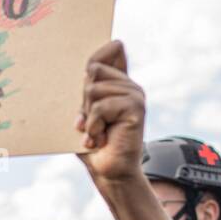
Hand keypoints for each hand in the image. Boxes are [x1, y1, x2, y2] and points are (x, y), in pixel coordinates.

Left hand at [75, 40, 145, 185]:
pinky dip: (94, 126)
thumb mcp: (85, 111)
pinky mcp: (136, 107)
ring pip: (93, 89)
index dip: (102, 47)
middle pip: (93, 70)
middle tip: (92, 121)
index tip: (98, 50)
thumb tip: (89, 65)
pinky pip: (101, 106)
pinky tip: (101, 138)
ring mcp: (135, 95)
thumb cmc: (94, 144)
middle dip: (84, 99)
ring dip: (88, 117)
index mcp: (119, 83)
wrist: (109, 172)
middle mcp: (130, 85)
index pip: (111, 49)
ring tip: (97, 132)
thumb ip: (87, 88)